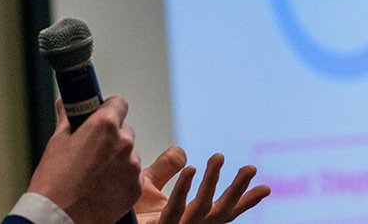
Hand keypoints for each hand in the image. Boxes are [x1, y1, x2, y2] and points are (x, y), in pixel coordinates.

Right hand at [27, 97, 141, 223]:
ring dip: (117, 158)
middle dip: (111, 136)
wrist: (61, 216)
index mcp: (104, 126)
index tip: (100, 116)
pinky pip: (132, 175)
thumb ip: (67, 118)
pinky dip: (121, 178)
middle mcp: (123, 143)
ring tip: (95, 172)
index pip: (118, 103)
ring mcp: (132, 167)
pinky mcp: (136, 188)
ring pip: (129, 153)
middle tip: (91, 150)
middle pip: (124, 130)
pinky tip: (102, 185)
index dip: (107, 109)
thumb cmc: (55, 181)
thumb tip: (65, 104)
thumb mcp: (57, 142)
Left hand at [135, 148, 269, 223]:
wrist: (102, 223)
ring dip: (213, 182)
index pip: (223, 211)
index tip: (266, 187)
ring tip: (218, 157)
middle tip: (250, 168)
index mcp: (188, 219)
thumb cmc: (125, 212)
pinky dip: (184, 189)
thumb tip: (183, 152)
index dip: (245, 200)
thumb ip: (166, 169)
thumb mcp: (149, 185)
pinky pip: (174, 210)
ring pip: (202, 209)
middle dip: (238, 191)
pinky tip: (191, 170)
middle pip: (220, 213)